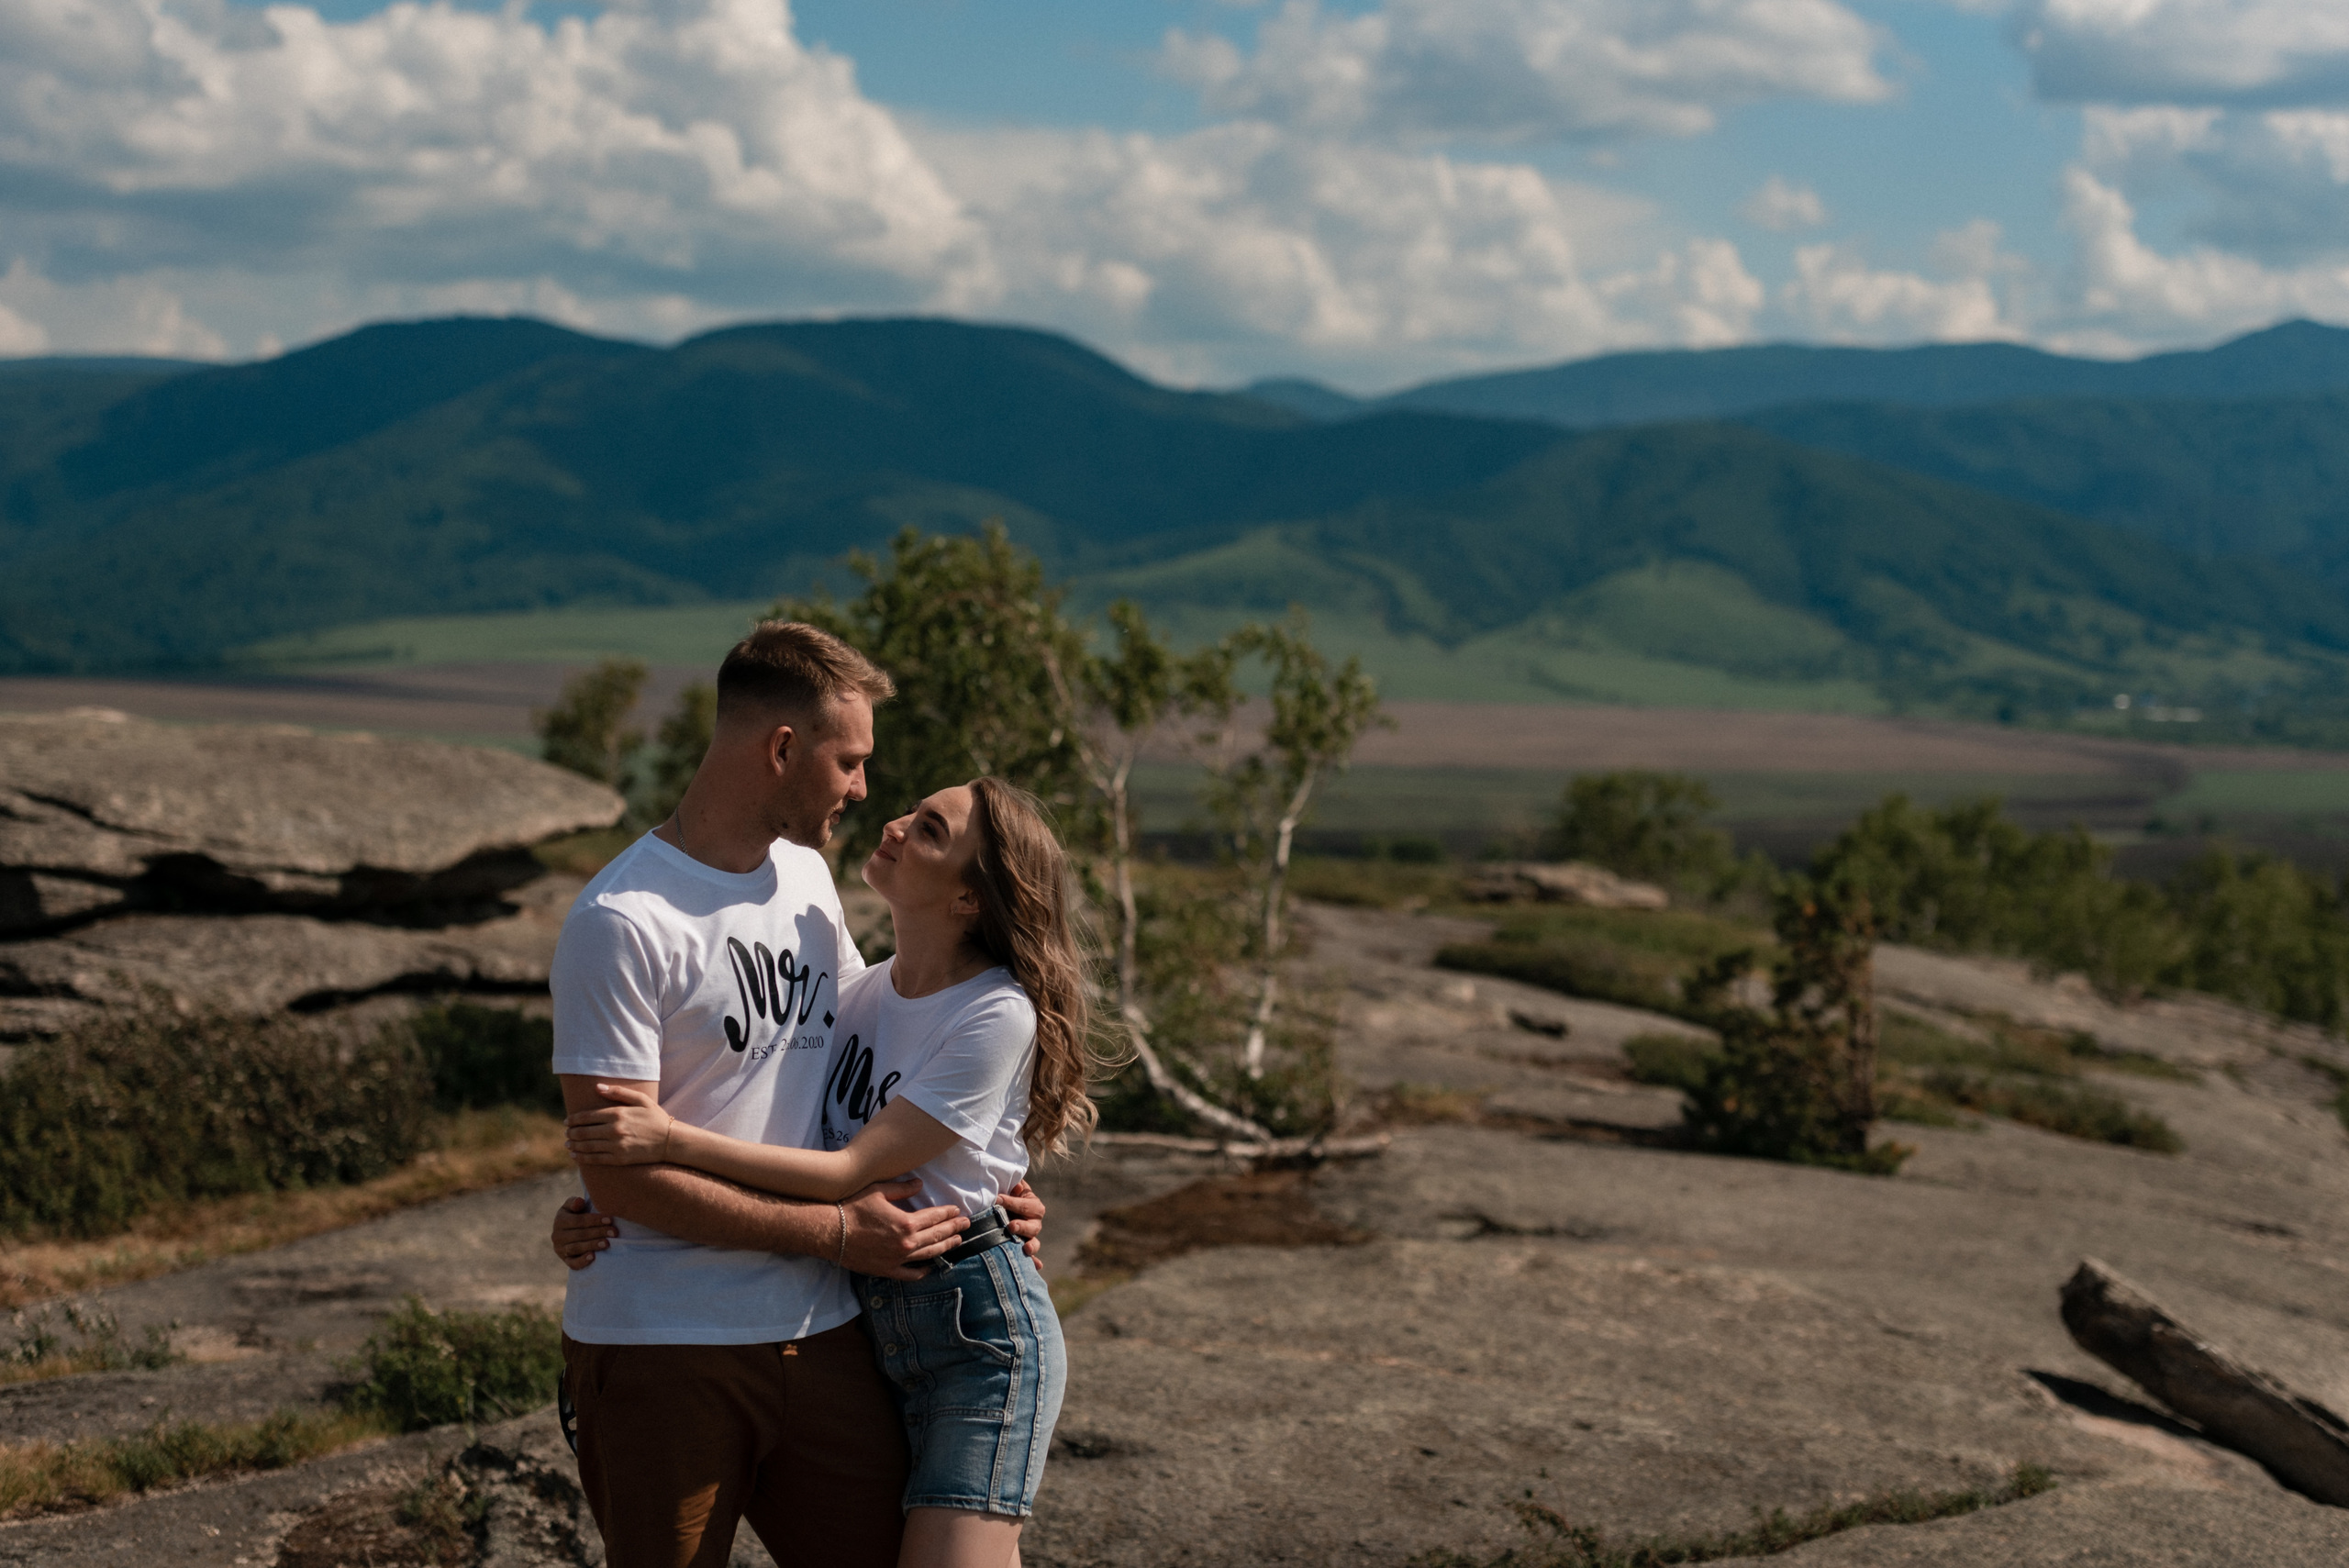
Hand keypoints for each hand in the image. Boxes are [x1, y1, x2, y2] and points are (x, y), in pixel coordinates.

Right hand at [551, 1195, 615, 1269]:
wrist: (572, 1231)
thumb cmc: (577, 1214)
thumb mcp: (573, 1206)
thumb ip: (575, 1202)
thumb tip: (579, 1202)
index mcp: (560, 1220)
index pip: (578, 1221)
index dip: (595, 1220)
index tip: (610, 1219)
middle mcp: (558, 1236)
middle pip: (580, 1235)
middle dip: (598, 1232)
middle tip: (614, 1232)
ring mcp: (560, 1249)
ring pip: (577, 1248)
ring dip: (593, 1245)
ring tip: (607, 1243)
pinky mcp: (565, 1261)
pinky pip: (572, 1264)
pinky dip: (582, 1261)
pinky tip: (593, 1257)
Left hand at [567, 1083, 673, 1164]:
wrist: (670, 1141)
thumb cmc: (655, 1118)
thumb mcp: (641, 1099)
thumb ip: (618, 1092)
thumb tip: (597, 1087)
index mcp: (617, 1113)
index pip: (587, 1117)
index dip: (573, 1119)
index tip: (567, 1121)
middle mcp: (614, 1130)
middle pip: (583, 1132)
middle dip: (571, 1133)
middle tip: (566, 1134)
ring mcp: (616, 1146)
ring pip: (586, 1146)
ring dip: (574, 1146)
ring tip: (568, 1145)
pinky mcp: (619, 1159)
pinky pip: (595, 1159)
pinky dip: (582, 1158)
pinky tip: (576, 1156)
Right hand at [840, 1179, 968, 1280]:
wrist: (830, 1233)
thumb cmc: (852, 1208)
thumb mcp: (878, 1191)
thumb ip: (902, 1189)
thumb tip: (920, 1184)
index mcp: (906, 1223)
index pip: (935, 1218)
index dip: (948, 1214)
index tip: (957, 1211)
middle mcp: (906, 1243)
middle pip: (937, 1236)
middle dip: (953, 1229)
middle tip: (965, 1225)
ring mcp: (898, 1259)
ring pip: (928, 1254)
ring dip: (945, 1247)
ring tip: (956, 1242)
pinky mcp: (887, 1270)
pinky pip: (910, 1274)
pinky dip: (922, 1272)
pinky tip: (930, 1268)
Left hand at [1001, 1180, 1045, 1260]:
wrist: (998, 1207)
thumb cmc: (1004, 1194)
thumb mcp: (1008, 1186)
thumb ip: (1013, 1185)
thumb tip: (1016, 1187)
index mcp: (1033, 1204)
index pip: (1026, 1205)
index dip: (1013, 1202)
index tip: (998, 1199)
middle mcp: (1034, 1221)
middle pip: (1034, 1226)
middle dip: (1023, 1226)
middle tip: (1011, 1226)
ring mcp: (1030, 1236)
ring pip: (1034, 1242)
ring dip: (1031, 1245)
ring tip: (1026, 1249)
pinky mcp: (1023, 1247)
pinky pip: (1032, 1257)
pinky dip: (1034, 1262)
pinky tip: (1037, 1266)